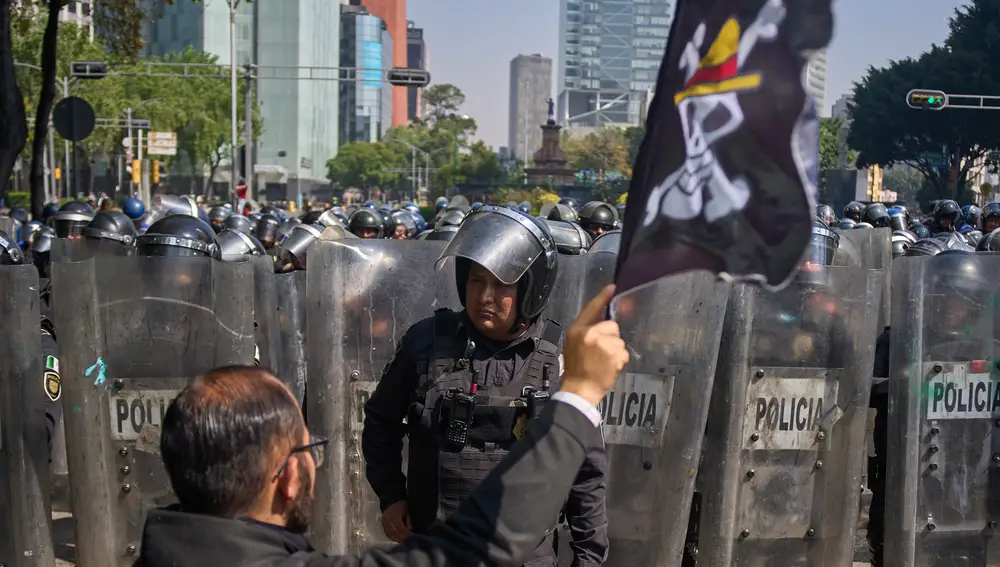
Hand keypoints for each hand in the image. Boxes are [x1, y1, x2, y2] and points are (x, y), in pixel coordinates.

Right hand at [381, 500, 411, 542]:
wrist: (391, 501)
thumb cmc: (401, 505)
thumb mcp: (407, 511)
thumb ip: (408, 520)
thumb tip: (409, 530)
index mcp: (394, 515)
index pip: (400, 527)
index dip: (406, 533)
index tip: (411, 536)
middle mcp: (388, 520)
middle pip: (395, 532)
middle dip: (402, 538)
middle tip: (408, 541)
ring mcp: (384, 523)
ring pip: (390, 534)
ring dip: (397, 539)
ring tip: (403, 542)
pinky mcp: (382, 525)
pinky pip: (387, 533)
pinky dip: (392, 537)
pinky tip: (397, 539)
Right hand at [560, 285, 628, 406]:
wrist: (580, 389)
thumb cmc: (576, 367)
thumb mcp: (573, 343)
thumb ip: (586, 331)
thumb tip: (603, 321)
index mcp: (577, 329)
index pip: (591, 308)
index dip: (602, 297)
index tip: (612, 287)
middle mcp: (590, 333)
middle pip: (612, 326)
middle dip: (610, 337)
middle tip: (600, 353)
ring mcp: (603, 344)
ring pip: (619, 341)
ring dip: (615, 351)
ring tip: (603, 362)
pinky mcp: (614, 354)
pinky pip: (624, 353)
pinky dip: (620, 361)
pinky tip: (609, 368)